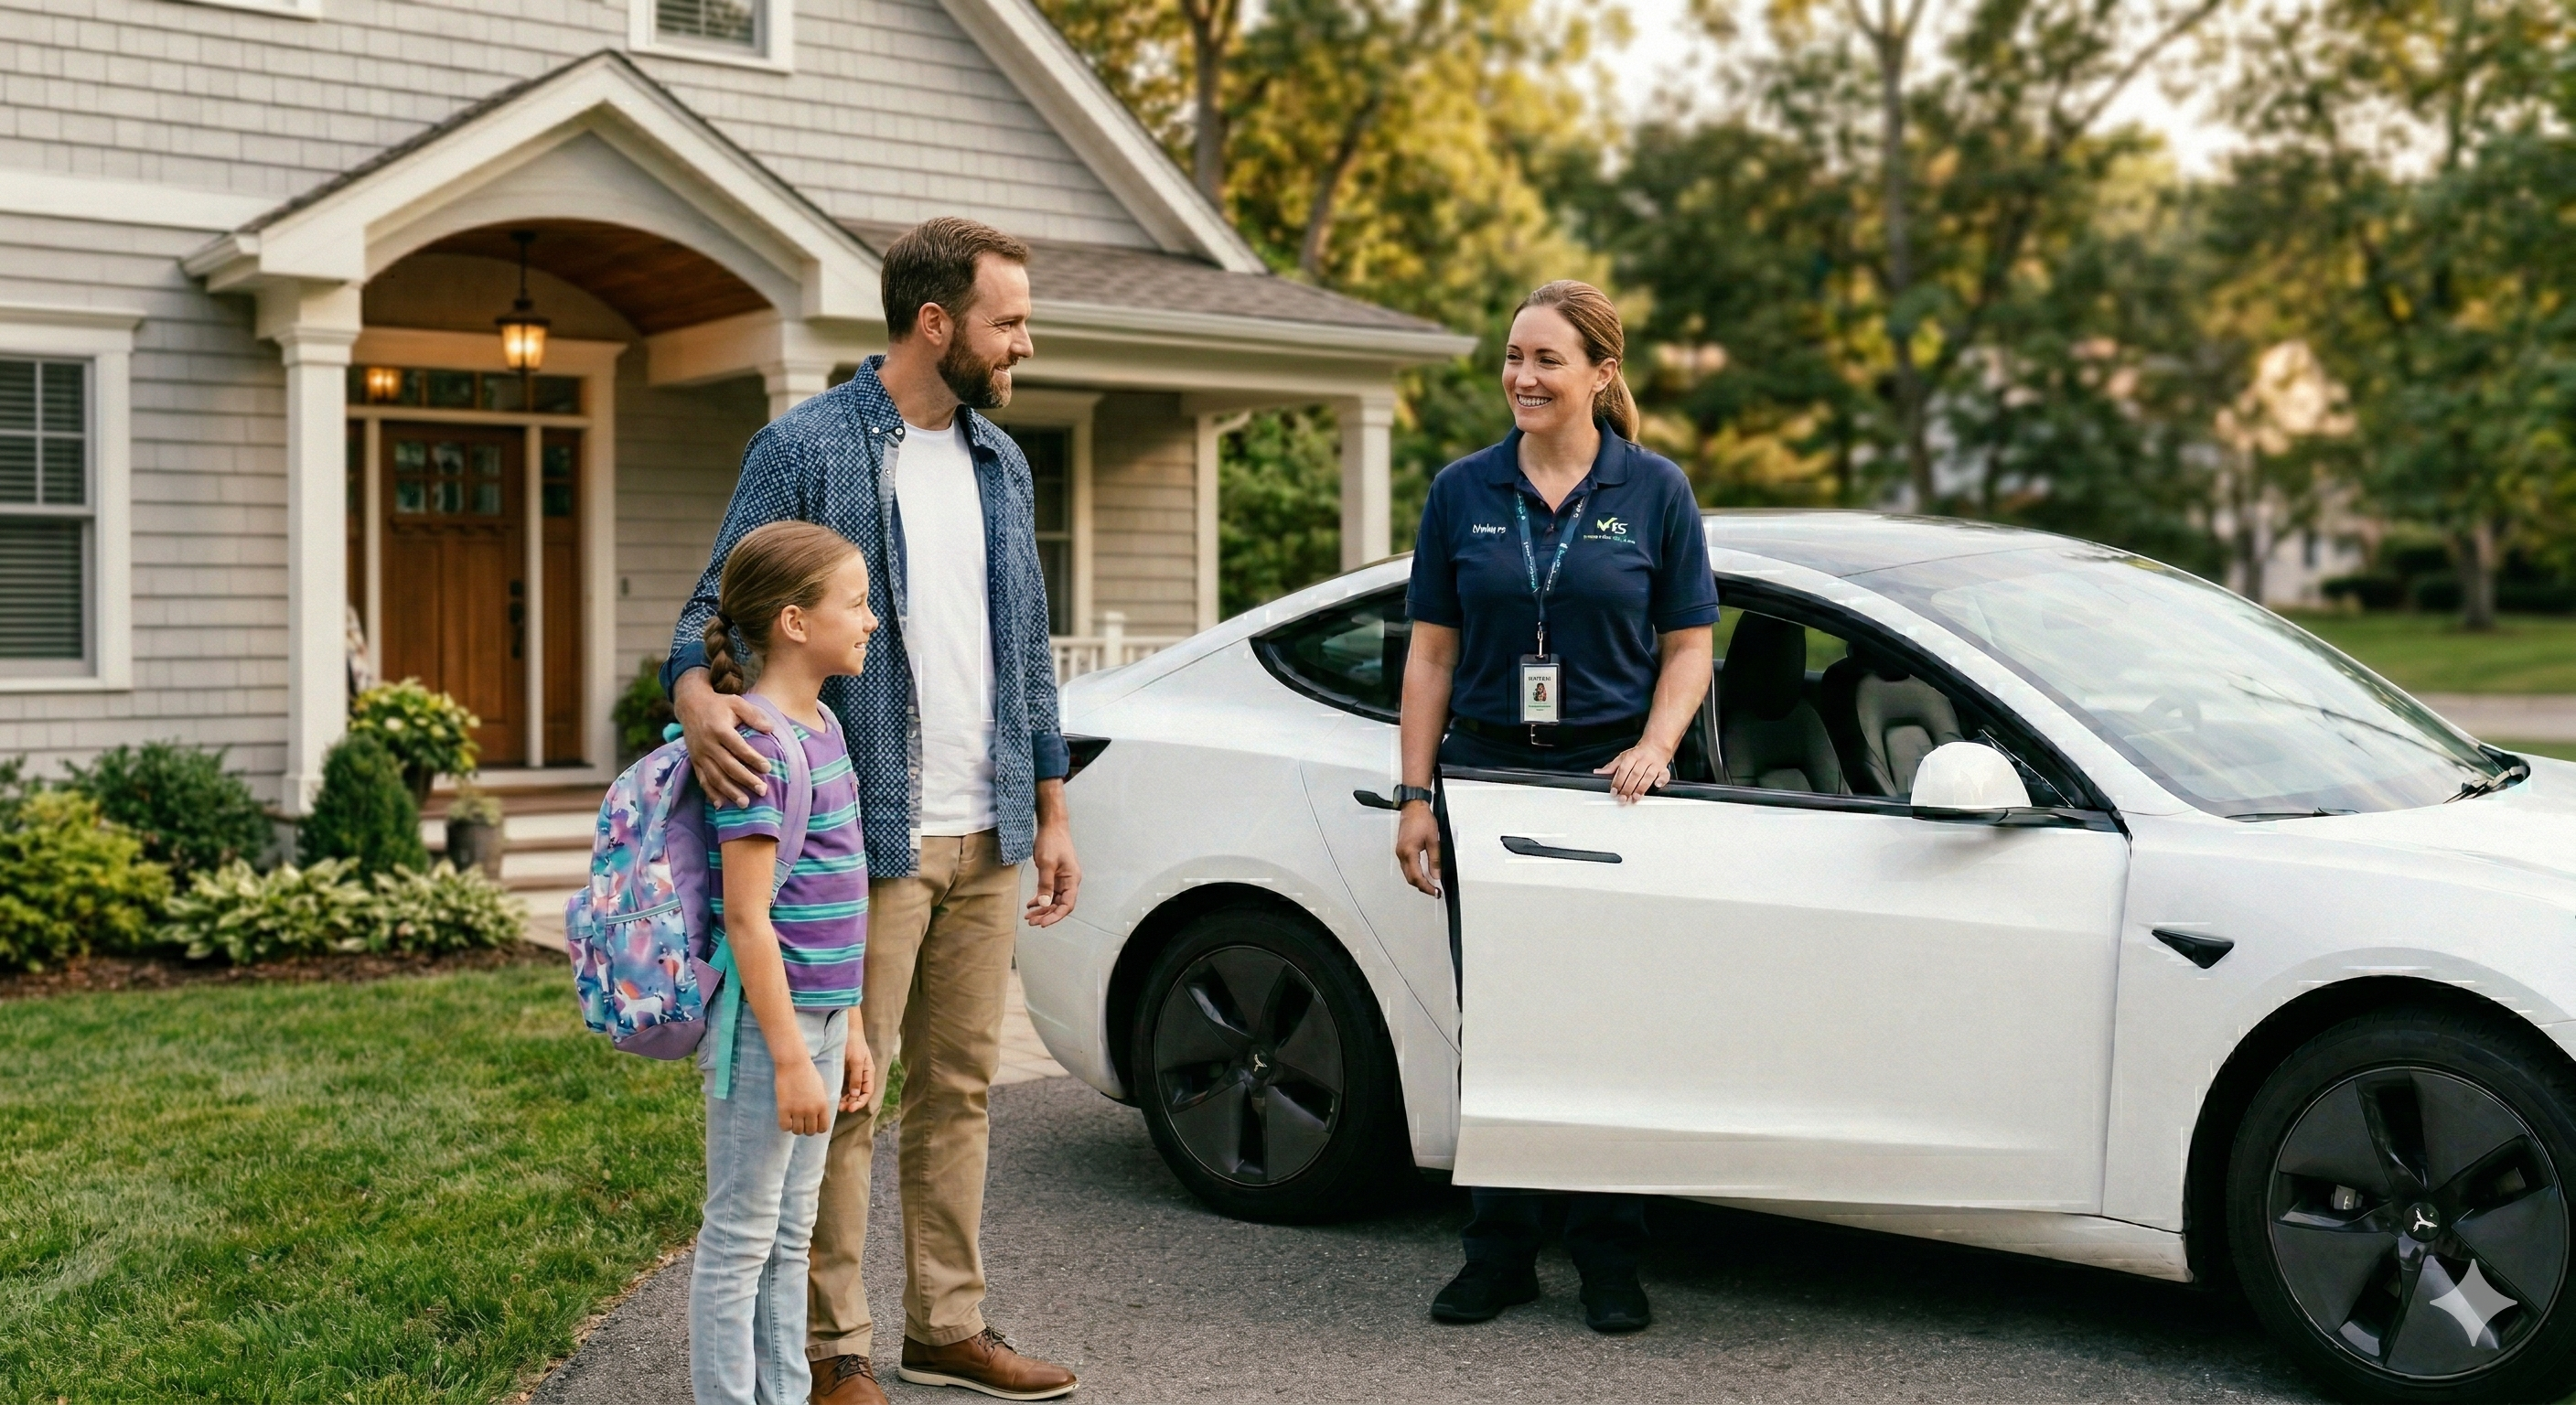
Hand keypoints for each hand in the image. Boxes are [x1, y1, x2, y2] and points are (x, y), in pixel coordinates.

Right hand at [675, 669, 774, 807]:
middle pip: (728, 766)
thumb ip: (754, 715)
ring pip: (715, 777)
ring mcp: (699, 754)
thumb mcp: (737, 703)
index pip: (738, 747)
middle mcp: (707, 744)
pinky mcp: (694, 761)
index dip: (752, 758)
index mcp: (719, 729)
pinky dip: (710, 793)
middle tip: (762, 790)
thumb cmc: (719, 704)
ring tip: (745, 803)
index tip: (768, 768)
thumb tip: (771, 729)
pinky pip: (702, 780)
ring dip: (729, 791)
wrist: (690, 705)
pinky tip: (721, 805)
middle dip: (745, 780)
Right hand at [775, 1055, 832, 1134]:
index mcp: (823, 1105)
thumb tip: (819, 1116)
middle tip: (802, 1121)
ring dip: (796, 1127)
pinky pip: (785, 1127)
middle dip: (806, 1128)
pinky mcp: (784, 1109)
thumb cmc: (808, 1073)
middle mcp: (812, 1110)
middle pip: (810, 1132)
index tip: (812, 1123)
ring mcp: (797, 1110)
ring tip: (793, 1119)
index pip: (823, 1128)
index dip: (817, 1127)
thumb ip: (821, 1104)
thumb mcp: (821, 1089)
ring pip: (798, 1131)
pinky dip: (785, 1125)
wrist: (794, 1063)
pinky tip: (785, 1118)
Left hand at [840, 1032, 875, 1113]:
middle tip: (842, 1108)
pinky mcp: (845, 1072)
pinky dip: (841, 1093)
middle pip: (859, 1094)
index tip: (851, 1108)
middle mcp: (862, 1076)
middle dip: (852, 1103)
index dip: (861, 1102)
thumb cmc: (854, 1044)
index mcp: (868, 1073)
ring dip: (846, 1100)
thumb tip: (856, 1094)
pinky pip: (844, 1086)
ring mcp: (853, 1074)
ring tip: (838, 1105)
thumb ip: (856, 1077)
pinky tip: (835, 1096)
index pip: (867, 1092)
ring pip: (852, 1092)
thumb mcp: (856, 1061)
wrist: (847, 1031)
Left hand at [1026, 781, 1079, 926]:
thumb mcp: (1046, 864)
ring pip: (1053, 900)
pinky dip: (1040, 899)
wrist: (1052, 826)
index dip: (1055, 916)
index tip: (1042, 923)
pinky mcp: (1054, 876)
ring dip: (1042, 909)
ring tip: (1028, 916)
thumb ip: (1045, 885)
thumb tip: (1044, 905)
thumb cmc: (1051, 842)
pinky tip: (1030, 904)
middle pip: (1059, 905)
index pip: (1067, 905)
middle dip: (1046, 915)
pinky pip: (1048, 892)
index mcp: (1072, 880)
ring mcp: (1062, 879)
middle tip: (1031, 921)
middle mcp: (1069, 882)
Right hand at [1395, 802, 1441, 896]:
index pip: (1417, 877)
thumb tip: (1437, 875)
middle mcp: (1401, 854)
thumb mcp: (1433, 841)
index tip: (1436, 892)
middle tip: (1435, 891)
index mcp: (1408, 853)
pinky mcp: (1401, 849)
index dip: (1427, 887)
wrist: (1413, 807)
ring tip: (1431, 885)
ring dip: (1418, 881)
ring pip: (1407, 874)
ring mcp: (1400, 852)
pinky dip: (1415, 873)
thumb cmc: (1422, 820)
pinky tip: (1423, 874)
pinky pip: (1406, 867)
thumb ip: (1435, 860)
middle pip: (1410, 878)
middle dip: (1422, 887)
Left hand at [1595, 741, 1673, 803]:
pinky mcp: (1664, 768)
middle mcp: (1643, 759)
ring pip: (1648, 776)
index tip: (1614, 791)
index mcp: (1631, 756)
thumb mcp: (1623, 757)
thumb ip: (1611, 767)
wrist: (1657, 744)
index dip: (1618, 781)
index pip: (1623, 769)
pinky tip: (1657, 785)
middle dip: (1628, 788)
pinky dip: (1662, 780)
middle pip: (1635, 775)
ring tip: (1635, 798)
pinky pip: (1665, 774)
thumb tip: (1598, 772)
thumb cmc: (1638, 753)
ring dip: (1641, 788)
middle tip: (1622, 799)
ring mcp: (1654, 764)